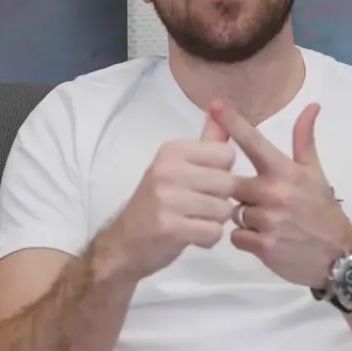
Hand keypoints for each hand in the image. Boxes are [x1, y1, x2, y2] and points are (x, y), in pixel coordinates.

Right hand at [97, 112, 237, 280]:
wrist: (123, 243)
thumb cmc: (156, 202)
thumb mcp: (177, 166)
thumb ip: (205, 141)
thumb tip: (221, 107)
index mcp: (171, 150)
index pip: (226, 154)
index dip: (222, 172)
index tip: (203, 183)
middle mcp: (168, 170)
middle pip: (228, 183)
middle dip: (220, 200)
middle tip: (198, 207)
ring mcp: (167, 199)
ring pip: (223, 210)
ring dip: (214, 221)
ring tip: (193, 221)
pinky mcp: (170, 228)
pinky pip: (213, 233)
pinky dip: (207, 239)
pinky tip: (190, 235)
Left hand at [209, 99, 351, 288]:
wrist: (338, 256)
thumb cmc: (322, 211)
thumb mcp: (316, 173)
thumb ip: (305, 140)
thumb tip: (312, 105)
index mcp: (285, 171)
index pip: (253, 142)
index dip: (232, 122)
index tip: (213, 105)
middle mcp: (274, 192)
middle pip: (231, 183)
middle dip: (239, 192)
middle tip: (261, 202)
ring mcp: (268, 219)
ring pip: (233, 211)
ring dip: (245, 217)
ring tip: (268, 223)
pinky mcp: (262, 245)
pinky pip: (236, 236)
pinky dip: (245, 238)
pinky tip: (264, 239)